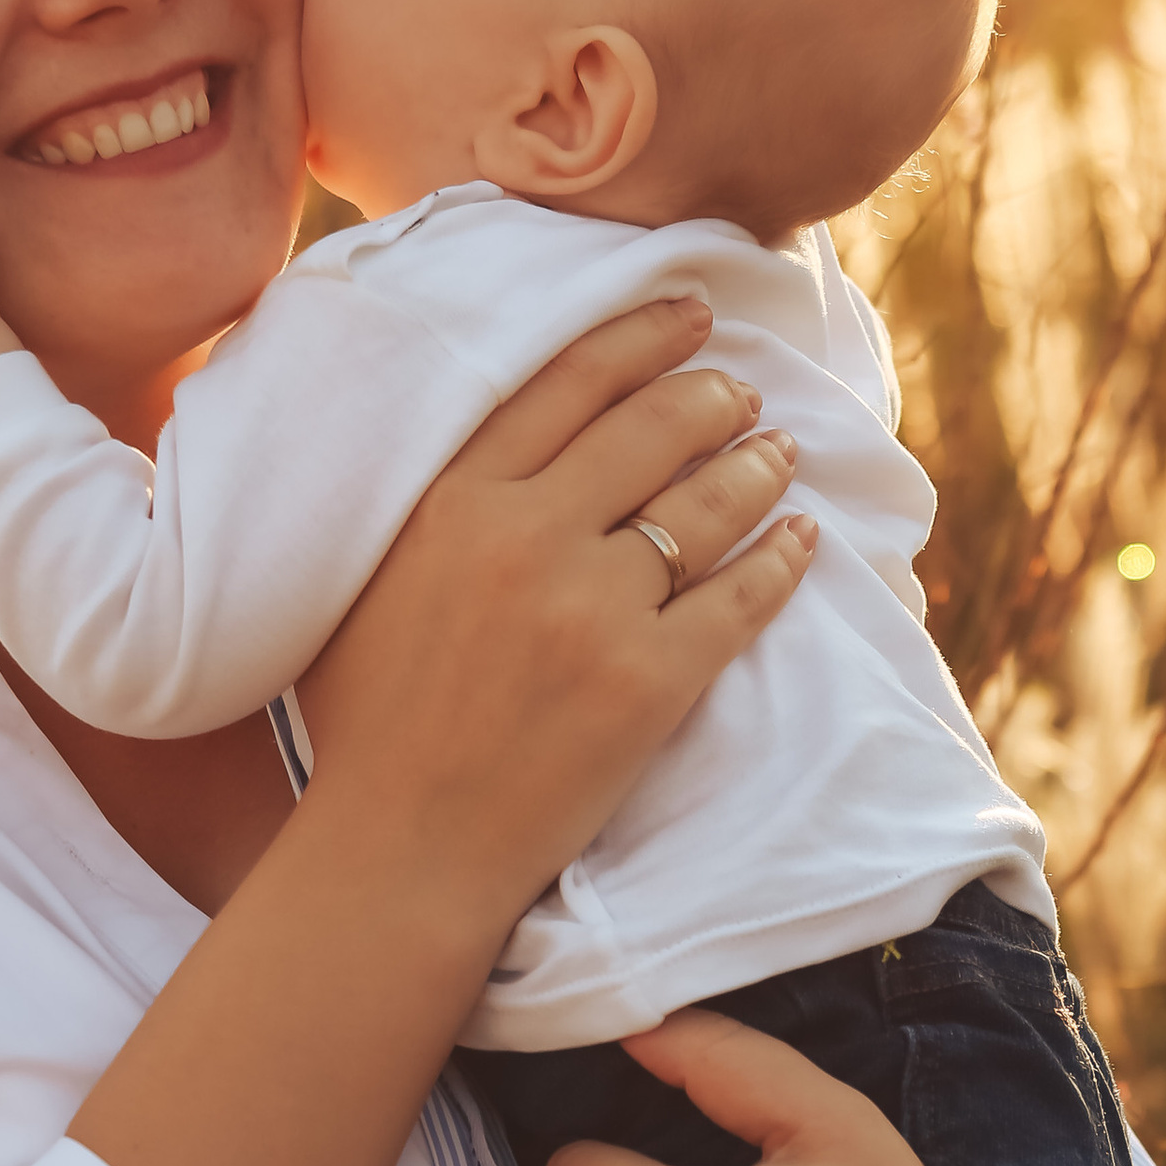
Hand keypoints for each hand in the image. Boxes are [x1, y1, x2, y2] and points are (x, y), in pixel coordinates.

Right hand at [297, 297, 816, 942]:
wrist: (400, 850)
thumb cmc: (366, 727)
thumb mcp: (364, 583)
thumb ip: (422, 503)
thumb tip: (488, 439)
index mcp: (450, 501)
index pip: (568, 382)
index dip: (641, 336)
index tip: (688, 315)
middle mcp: (525, 537)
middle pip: (652, 428)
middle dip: (713, 395)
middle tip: (742, 390)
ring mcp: (592, 609)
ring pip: (706, 505)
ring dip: (757, 466)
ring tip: (779, 453)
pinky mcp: (648, 682)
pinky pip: (739, 599)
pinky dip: (781, 561)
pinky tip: (801, 541)